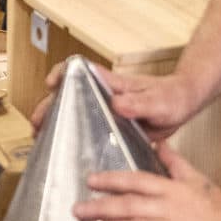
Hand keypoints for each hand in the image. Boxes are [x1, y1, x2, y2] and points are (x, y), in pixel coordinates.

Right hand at [30, 62, 201, 141]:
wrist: (184, 104)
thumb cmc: (172, 97)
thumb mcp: (158, 101)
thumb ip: (139, 102)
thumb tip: (117, 103)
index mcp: (111, 84)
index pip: (78, 70)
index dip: (61, 74)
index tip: (51, 85)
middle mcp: (104, 94)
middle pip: (67, 95)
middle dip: (49, 108)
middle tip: (37, 127)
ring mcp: (105, 108)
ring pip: (73, 111)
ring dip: (56, 123)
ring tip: (42, 140)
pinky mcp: (110, 124)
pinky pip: (87, 127)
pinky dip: (73, 136)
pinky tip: (66, 150)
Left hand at [74, 142, 220, 220]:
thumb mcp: (197, 179)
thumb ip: (174, 163)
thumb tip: (159, 145)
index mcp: (171, 190)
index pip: (136, 181)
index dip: (111, 180)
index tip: (90, 181)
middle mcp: (169, 209)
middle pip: (129, 205)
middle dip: (100, 206)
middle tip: (77, 210)